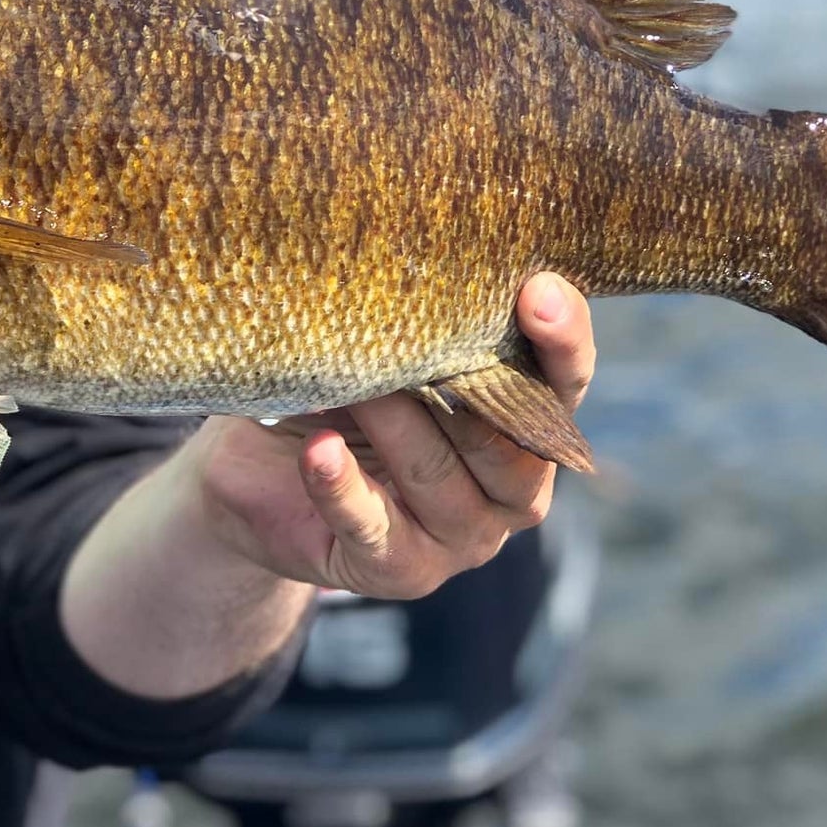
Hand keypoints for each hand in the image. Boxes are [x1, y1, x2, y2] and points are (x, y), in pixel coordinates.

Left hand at [192, 273, 595, 600]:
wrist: (262, 478)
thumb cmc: (340, 396)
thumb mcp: (380, 352)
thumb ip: (414, 322)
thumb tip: (413, 255)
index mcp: (527, 424)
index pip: (565, 383)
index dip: (562, 338)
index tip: (537, 289)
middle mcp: (514, 489)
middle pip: (512, 440)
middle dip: (463, 382)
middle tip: (411, 331)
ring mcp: (462, 537)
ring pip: (440, 478)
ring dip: (395, 427)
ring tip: (356, 388)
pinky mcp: (402, 571)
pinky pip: (376, 528)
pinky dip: (343, 488)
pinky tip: (319, 452)